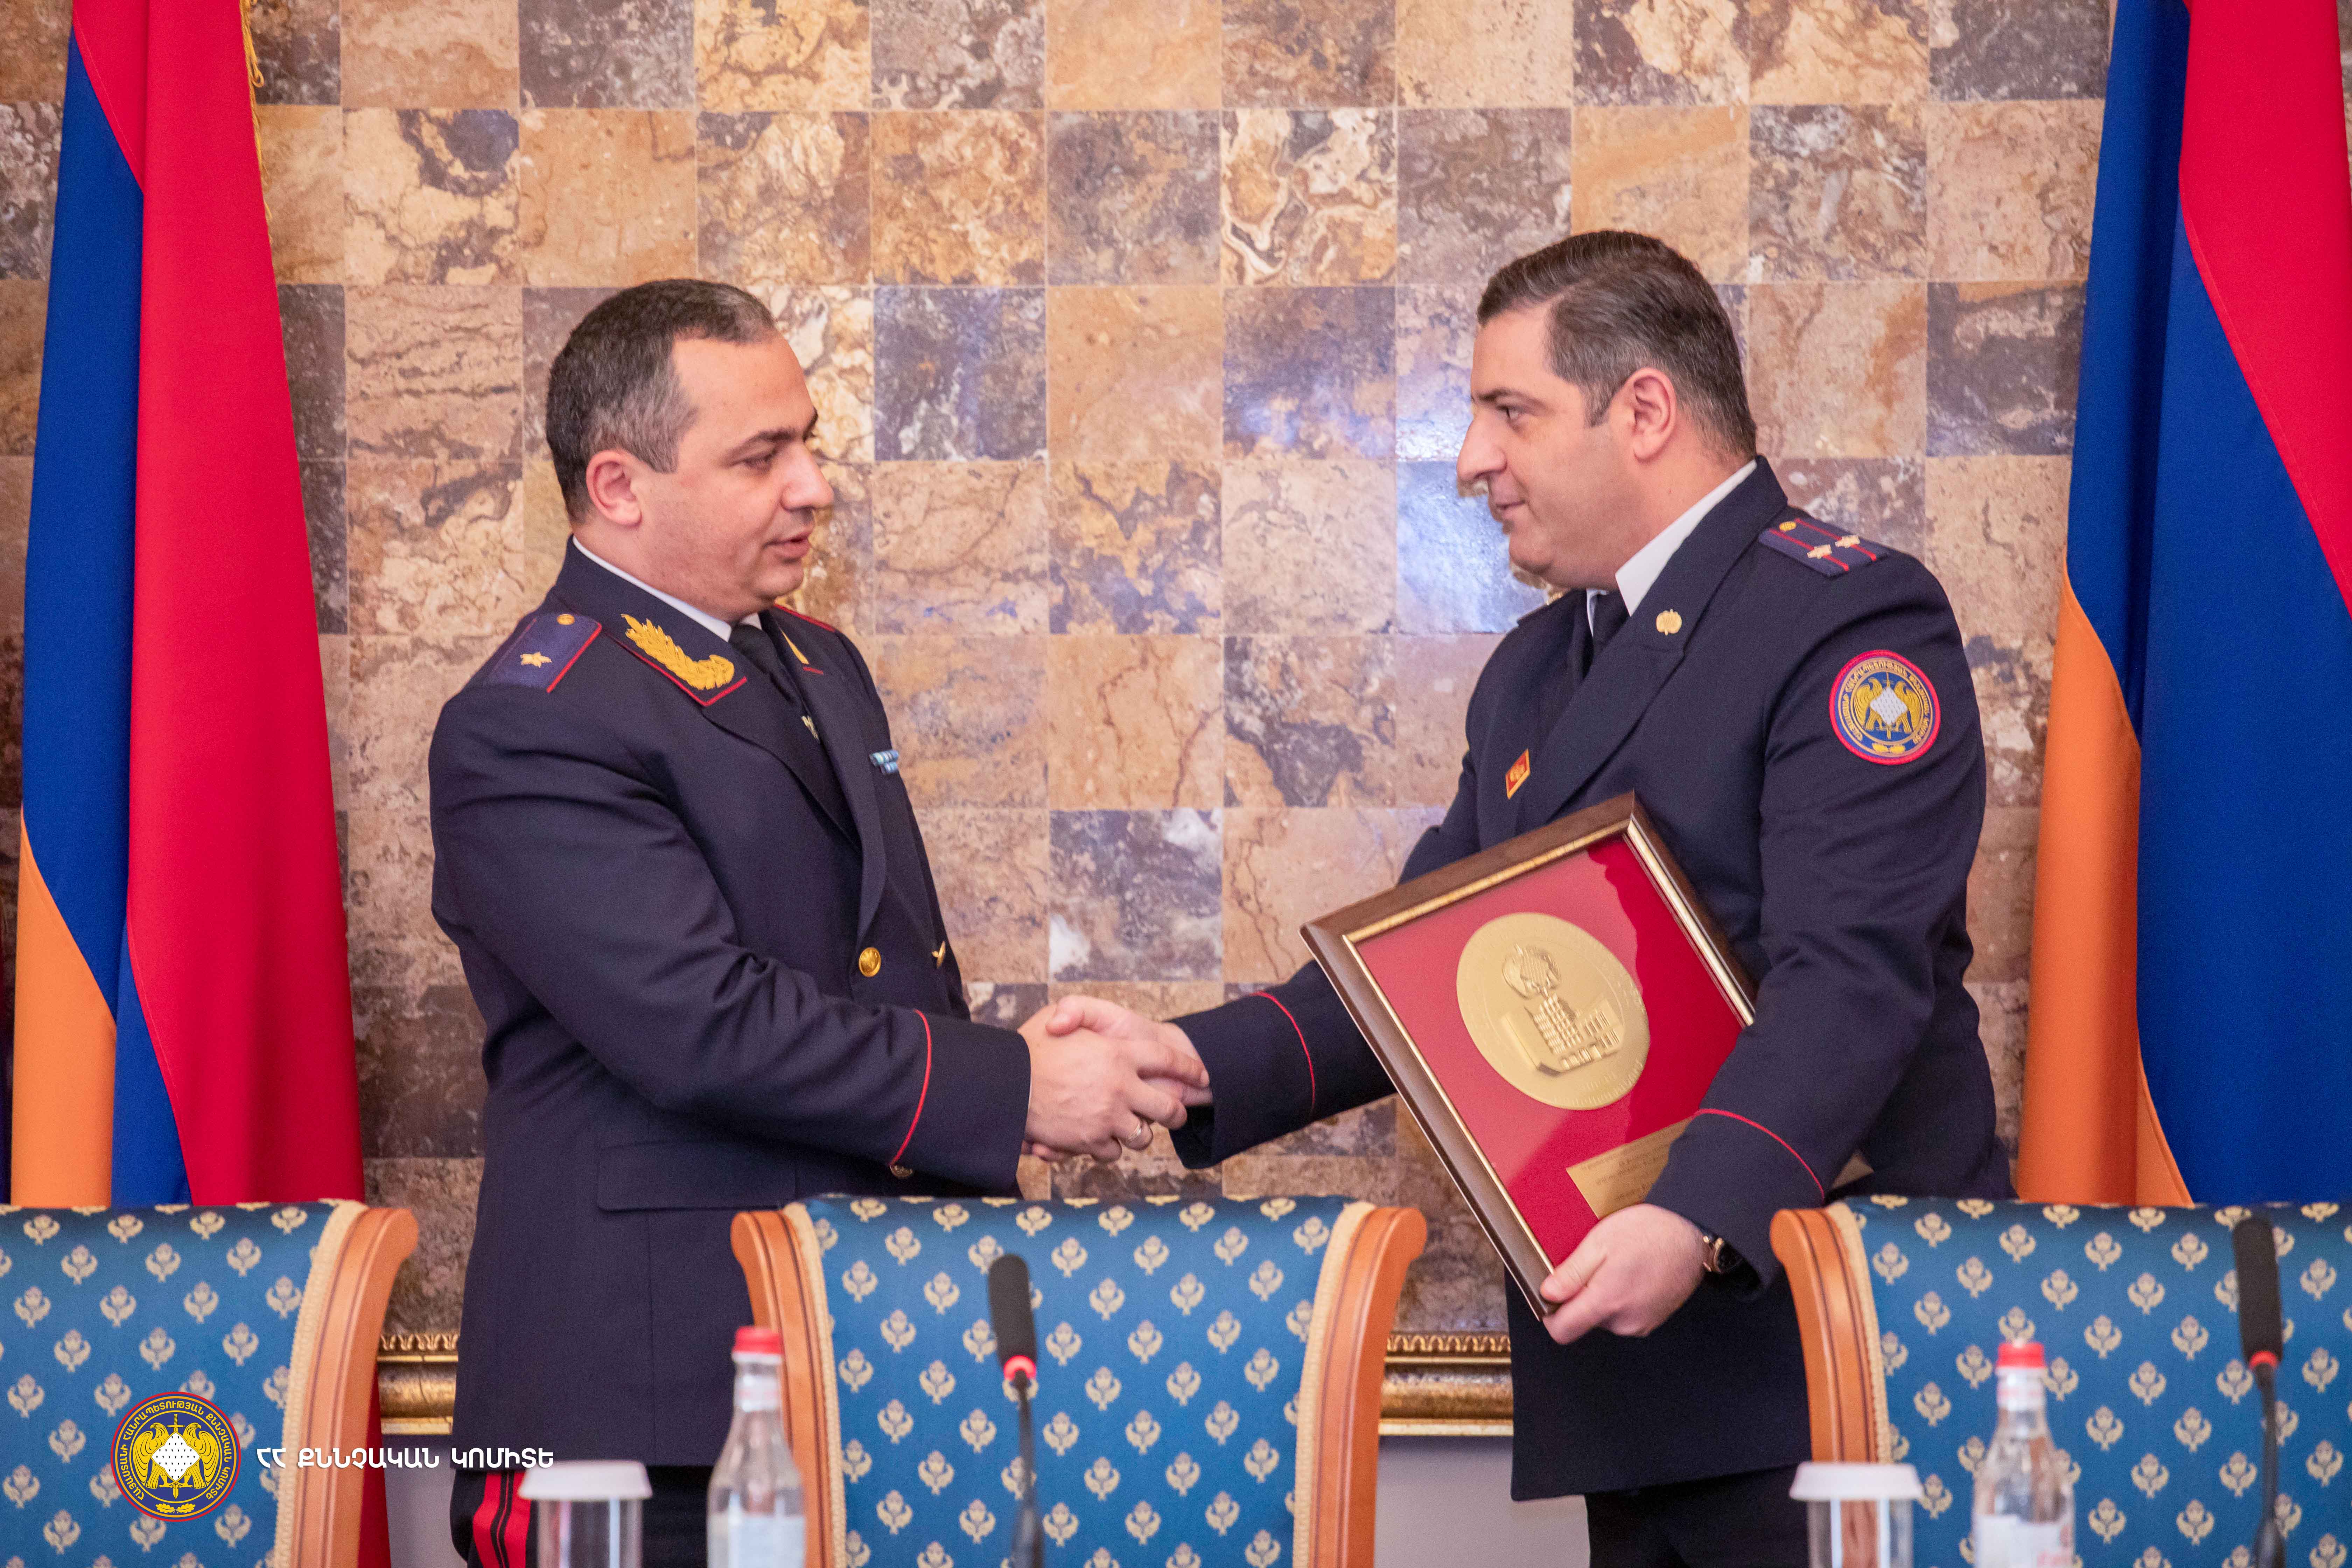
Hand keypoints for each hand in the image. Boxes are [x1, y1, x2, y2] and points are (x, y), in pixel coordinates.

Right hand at [1018, 1002, 1209, 1164]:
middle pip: (1167, 1108)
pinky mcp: (1090, 1141)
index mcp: (1116, 1053)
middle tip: (1174, 1113)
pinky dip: (1109, 1147)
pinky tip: (1099, 1136)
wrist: (1005, 1088)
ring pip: (1142, 1136)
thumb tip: (1099, 1024)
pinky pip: (1113, 1152)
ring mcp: (1107, 1117)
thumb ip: (1078, 1010)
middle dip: (1175, 1113)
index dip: (1187, 1067)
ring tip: (1130, 1125)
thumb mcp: (1053, 1013)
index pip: (1167, 1058)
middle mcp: (1119, 1086)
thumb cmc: (1028, 1048)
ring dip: (1139, 1133)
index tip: (1202, 1074)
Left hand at [1536, 1204, 1706, 1343]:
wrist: (1692, 1235)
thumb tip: (1547, 1295)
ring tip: (1614, 1265)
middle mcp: (1623, 1322)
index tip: (1551, 1293)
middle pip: (1583, 1321)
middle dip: (1579, 1297)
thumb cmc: (1648, 1233)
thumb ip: (1572, 1273)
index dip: (1550, 1314)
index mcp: (1606, 1303)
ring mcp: (1641, 1323)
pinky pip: (1623, 1314)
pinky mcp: (1653, 1319)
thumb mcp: (1599, 1243)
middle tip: (1592, 1265)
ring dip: (1601, 1296)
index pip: (1562, 1331)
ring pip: (1604, 1317)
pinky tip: (1629, 1273)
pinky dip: (1620, 1297)